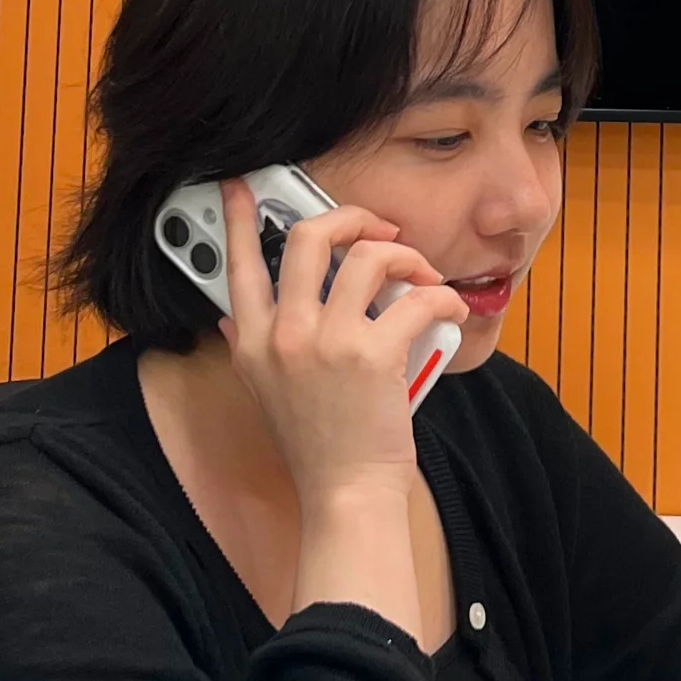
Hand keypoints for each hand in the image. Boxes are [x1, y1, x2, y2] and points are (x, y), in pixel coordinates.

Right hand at [214, 178, 470, 512]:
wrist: (345, 493)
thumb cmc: (318, 446)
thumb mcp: (264, 393)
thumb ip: (249, 348)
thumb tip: (233, 317)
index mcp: (253, 340)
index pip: (236, 263)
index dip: (238, 218)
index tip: (242, 187)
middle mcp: (284, 334)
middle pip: (306, 238)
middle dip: (350, 219)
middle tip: (378, 230)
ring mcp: (327, 342)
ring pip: (366, 257)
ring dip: (403, 255)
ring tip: (420, 274)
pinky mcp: (373, 355)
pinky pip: (416, 298)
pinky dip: (440, 294)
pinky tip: (448, 303)